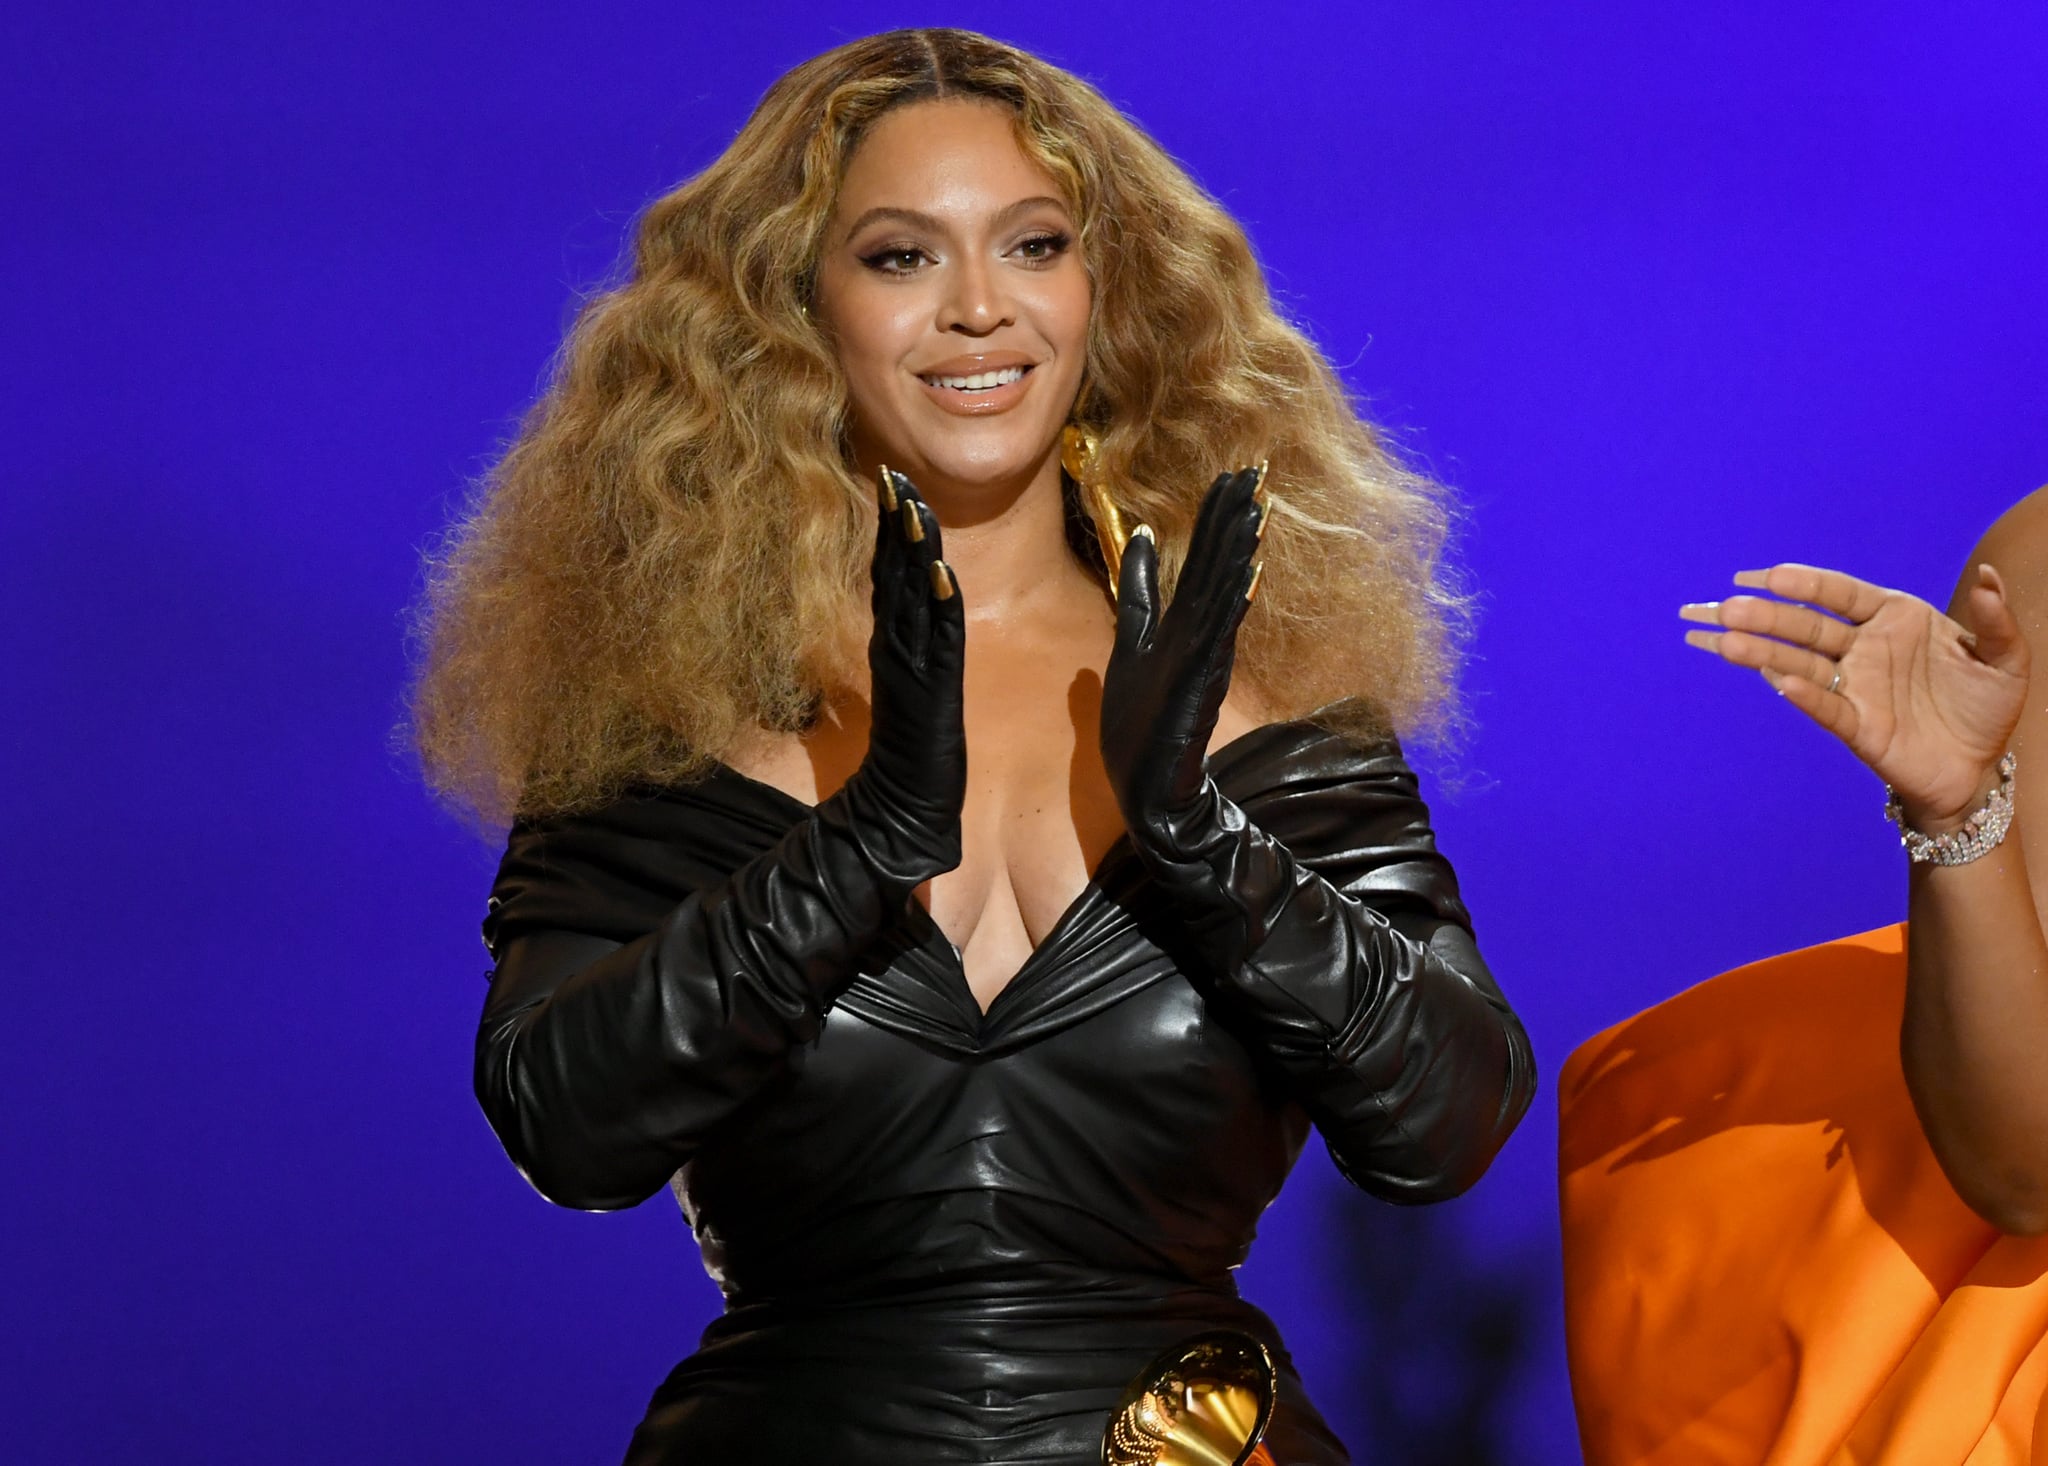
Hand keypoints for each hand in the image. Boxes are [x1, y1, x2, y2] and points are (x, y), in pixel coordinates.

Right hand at [850, 467, 966, 877]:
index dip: (891, 526)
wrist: (900, 806)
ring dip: (913, 549)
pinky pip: (938, 639)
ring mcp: (910, 666)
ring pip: (911, 597)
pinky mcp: (932, 690)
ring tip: (915, 504)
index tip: (892, 480)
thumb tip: (913, 616)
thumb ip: (908, 647)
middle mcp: (895, 646)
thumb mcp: (912, 684)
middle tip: (894, 472)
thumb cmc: (910, 749)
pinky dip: (938, 604)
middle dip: (895, 521)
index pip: (889, 573)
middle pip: (894, 573)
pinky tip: (943, 572)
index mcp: (892, 642)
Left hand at [1100, 465, 1266, 848]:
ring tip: (1255, 508)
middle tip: (1255, 469)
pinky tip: (1247, 572)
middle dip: (1233, 516)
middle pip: (1217, 563)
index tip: (1234, 473)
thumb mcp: (1130, 640)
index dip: (1215, 515)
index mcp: (1182, 620)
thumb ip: (1140, 591)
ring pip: (1222, 591)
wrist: (1147, 785)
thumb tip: (1144, 533)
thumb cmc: (1140, 719)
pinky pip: (1218, 633)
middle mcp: (1198, 632)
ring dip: (1238, 550)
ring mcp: (1202, 656)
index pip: (1202, 557)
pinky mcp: (1199, 681)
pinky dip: (1233, 602)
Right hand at [1681, 562, 2028, 828]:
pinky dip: (1803, 696)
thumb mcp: (2008, 659)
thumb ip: (1996, 619)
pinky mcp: (1856, 726)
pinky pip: (1825, 707)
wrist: (1978, 769)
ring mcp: (1854, 687)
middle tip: (1722, 608)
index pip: (1840, 594)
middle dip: (1762, 616)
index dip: (1803, 584)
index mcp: (1894, 619)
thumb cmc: (1986, 708)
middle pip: (1805, 627)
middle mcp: (1864, 649)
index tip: (1766, 576)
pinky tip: (1776, 683)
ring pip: (1798, 664)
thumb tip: (1986, 576)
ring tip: (1718, 640)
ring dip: (1758, 652)